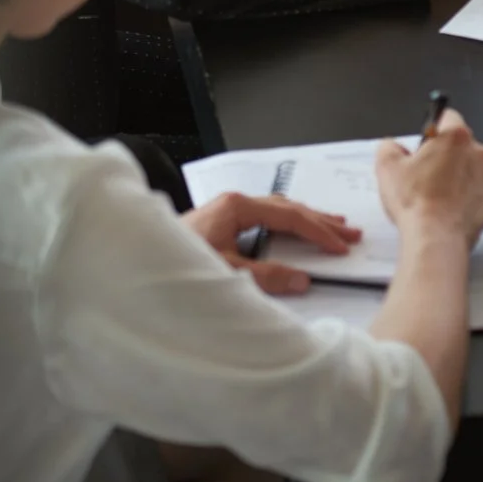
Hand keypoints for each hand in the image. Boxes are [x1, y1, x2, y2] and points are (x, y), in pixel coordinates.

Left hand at [184, 192, 361, 295]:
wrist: (133, 264)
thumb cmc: (173, 265)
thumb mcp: (225, 273)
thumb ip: (265, 277)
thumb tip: (302, 279)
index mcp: (236, 207)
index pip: (290, 216)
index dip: (319, 232)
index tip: (342, 246)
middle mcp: (231, 203)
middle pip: (287, 209)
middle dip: (320, 221)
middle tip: (349, 232)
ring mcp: (224, 210)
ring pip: (275, 212)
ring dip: (305, 221)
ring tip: (333, 227)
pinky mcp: (217, 223)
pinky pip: (262, 219)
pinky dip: (285, 226)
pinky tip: (294, 232)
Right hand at [375, 109, 482, 245]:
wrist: (436, 239)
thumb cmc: (415, 202)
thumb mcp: (387, 167)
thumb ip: (389, 147)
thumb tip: (394, 147)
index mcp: (456, 137)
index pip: (447, 117)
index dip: (432, 129)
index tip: (424, 144)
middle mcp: (479, 153)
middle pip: (460, 145)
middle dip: (445, 155)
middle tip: (425, 175)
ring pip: (471, 168)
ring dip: (457, 176)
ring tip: (436, 196)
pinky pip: (478, 191)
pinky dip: (466, 197)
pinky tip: (448, 209)